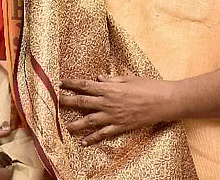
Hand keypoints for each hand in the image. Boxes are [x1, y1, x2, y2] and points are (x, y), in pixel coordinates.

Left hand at [59, 75, 175, 145]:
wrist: (165, 101)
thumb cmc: (149, 86)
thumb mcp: (128, 78)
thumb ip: (111, 79)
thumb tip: (98, 77)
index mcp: (110, 88)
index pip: (85, 85)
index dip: (71, 84)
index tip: (60, 83)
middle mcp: (108, 102)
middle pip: (82, 102)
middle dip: (67, 101)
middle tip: (54, 101)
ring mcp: (114, 116)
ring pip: (90, 121)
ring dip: (76, 124)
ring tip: (64, 127)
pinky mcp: (122, 126)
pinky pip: (104, 134)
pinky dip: (93, 139)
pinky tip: (83, 143)